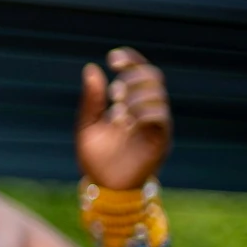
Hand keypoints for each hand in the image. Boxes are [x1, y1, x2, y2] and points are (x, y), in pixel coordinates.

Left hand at [77, 47, 172, 190]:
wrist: (103, 187)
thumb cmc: (96, 158)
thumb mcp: (87, 125)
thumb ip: (91, 100)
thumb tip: (91, 68)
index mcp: (129, 104)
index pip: (138, 73)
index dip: (130, 61)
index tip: (113, 58)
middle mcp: (146, 110)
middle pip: (152, 78)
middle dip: (133, 78)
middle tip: (113, 94)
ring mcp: (155, 125)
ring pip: (157, 95)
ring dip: (135, 96)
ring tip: (118, 112)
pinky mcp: (160, 140)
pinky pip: (160, 117)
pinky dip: (143, 112)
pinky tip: (128, 120)